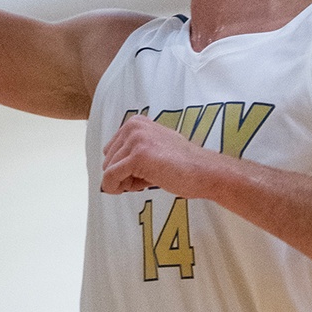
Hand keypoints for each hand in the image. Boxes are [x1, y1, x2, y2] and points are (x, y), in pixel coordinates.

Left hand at [101, 115, 223, 198]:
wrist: (202, 171)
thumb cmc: (181, 164)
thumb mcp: (153, 147)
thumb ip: (134, 151)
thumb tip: (110, 172)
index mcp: (135, 122)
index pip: (112, 150)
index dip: (122, 166)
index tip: (139, 173)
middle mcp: (133, 127)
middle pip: (109, 159)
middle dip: (122, 175)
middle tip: (143, 181)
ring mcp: (135, 140)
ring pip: (109, 169)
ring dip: (123, 183)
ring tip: (145, 183)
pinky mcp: (137, 157)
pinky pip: (111, 177)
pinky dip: (114, 188)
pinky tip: (136, 189)